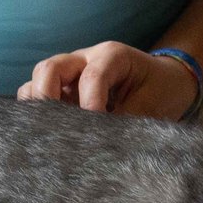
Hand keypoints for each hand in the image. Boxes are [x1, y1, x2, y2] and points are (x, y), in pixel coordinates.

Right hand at [18, 42, 197, 118]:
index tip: (96, 132)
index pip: (92, 77)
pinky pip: (36, 94)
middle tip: (57, 129)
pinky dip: (37, 112)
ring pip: (38, 79)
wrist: (165, 82)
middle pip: (50, 68)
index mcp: (112, 56)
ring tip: (49, 132)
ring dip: (39, 105)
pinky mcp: (62, 89)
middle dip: (48, 97)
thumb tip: (101, 145)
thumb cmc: (161, 90)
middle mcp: (85, 59)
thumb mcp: (153, 106)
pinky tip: (47, 133)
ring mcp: (70, 73)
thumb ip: (127, 122)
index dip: (91, 105)